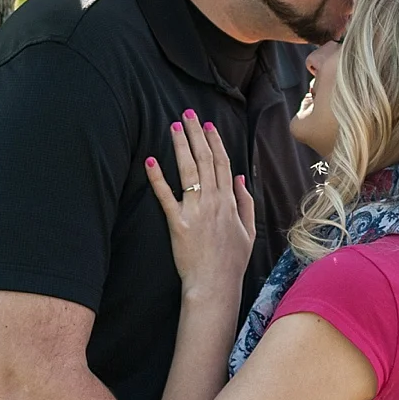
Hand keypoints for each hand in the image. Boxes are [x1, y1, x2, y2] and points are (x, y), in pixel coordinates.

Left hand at [146, 111, 255, 296]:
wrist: (215, 284)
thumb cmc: (232, 261)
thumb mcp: (248, 230)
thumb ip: (246, 202)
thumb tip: (240, 178)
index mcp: (230, 201)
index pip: (223, 163)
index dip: (215, 142)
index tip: (209, 125)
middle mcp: (214, 201)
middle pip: (205, 160)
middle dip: (197, 134)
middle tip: (188, 114)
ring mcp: (195, 210)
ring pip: (188, 171)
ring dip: (180, 146)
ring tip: (173, 127)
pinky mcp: (177, 222)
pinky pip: (166, 196)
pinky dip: (158, 178)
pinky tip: (151, 161)